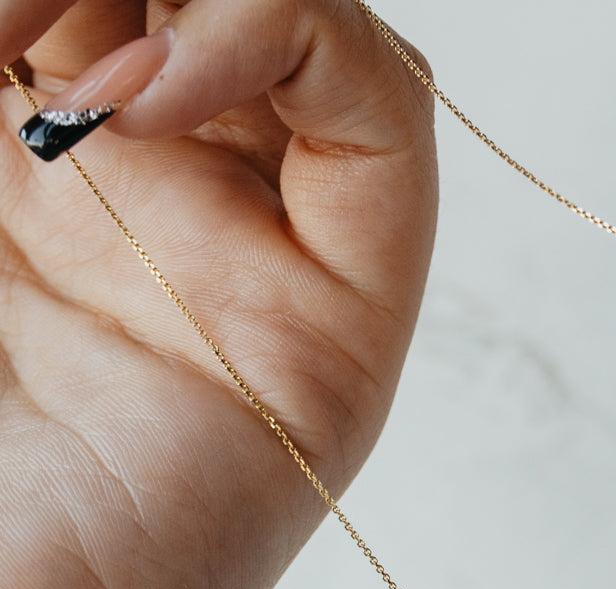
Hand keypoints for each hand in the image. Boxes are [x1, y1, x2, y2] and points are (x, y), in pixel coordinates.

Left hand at [0, 0, 435, 588]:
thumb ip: (9, 72)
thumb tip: (77, 31)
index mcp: (58, 187)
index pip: (150, 17)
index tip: (2, 17)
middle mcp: (174, 222)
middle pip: (242, 21)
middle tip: (34, 27)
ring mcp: (270, 276)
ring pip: (332, 50)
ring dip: (215, 2)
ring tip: (81, 78)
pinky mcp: (343, 337)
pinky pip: (388, 134)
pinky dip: (301, 43)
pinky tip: (161, 86)